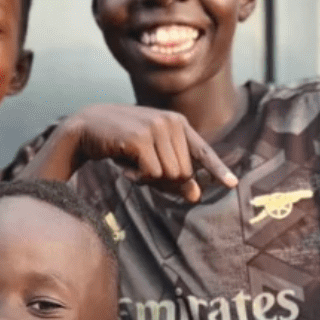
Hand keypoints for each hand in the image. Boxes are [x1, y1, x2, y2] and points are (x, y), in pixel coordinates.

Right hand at [57, 105, 237, 201]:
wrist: (87, 128)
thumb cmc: (121, 144)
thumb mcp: (150, 157)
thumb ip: (173, 174)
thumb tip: (195, 196)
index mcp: (178, 123)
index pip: (203, 151)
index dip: (218, 169)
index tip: (233, 184)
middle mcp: (171, 122)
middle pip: (184, 173)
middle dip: (164, 181)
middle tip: (142, 171)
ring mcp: (156, 128)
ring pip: (169, 175)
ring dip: (148, 179)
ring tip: (132, 164)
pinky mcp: (140, 138)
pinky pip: (150, 174)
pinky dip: (136, 177)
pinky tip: (123, 164)